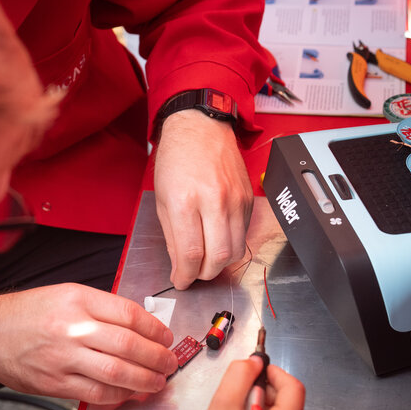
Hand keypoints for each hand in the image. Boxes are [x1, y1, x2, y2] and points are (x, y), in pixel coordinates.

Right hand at [0, 284, 177, 403]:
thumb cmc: (26, 314)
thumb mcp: (64, 295)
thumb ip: (99, 309)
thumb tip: (139, 327)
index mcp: (76, 299)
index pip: (128, 313)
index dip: (155, 328)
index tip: (166, 336)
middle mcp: (71, 327)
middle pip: (128, 344)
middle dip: (157, 357)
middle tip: (170, 362)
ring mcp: (62, 357)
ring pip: (117, 373)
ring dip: (145, 380)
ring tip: (158, 381)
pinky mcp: (55, 383)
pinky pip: (97, 394)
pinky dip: (120, 396)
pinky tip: (131, 393)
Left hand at [153, 110, 253, 289]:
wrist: (200, 128)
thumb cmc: (177, 158)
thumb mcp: (162, 198)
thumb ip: (172, 235)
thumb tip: (180, 265)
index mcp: (186, 202)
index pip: (191, 255)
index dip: (185, 276)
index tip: (181, 281)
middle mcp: (214, 202)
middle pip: (218, 258)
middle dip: (204, 275)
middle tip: (194, 274)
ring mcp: (235, 200)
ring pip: (235, 250)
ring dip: (220, 263)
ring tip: (205, 260)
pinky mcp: (248, 199)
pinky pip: (243, 233)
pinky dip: (231, 244)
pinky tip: (217, 239)